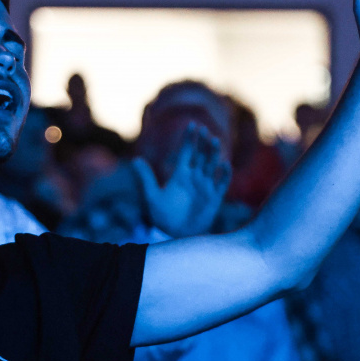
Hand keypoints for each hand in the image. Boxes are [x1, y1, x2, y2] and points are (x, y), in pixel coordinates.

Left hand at [132, 122, 231, 237]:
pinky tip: (224, 164)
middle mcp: (195, 177)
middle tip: (204, 130)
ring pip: (211, 166)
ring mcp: (205, 186)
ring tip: (214, 141)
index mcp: (180, 174)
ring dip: (213, 154)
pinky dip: (223, 175)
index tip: (193, 125)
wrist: (175, 235)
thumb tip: (135, 159)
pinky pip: (221, 184)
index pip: (187, 152)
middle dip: (203, 143)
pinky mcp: (214, 198)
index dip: (190, 139)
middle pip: (201, 155)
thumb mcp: (152, 196)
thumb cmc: (163, 216)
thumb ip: (146, 178)